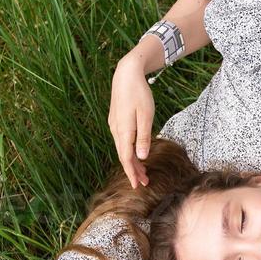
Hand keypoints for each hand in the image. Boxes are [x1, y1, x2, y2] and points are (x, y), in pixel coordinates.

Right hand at [108, 51, 155, 187]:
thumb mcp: (146, 115)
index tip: (138, 185)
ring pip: (122, 148)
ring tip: (142, 171)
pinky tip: (135, 153)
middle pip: (123, 156)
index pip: (126, 158)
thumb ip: (144, 137)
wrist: (126, 74)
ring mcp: (114, 125)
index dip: (132, 173)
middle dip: (133, 170)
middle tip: (144, 182)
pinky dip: (128, 150)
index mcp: (123, 131)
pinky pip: (121, 140)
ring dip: (131, 161)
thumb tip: (142, 157)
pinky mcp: (116, 120)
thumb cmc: (139, 93)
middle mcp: (115, 130)